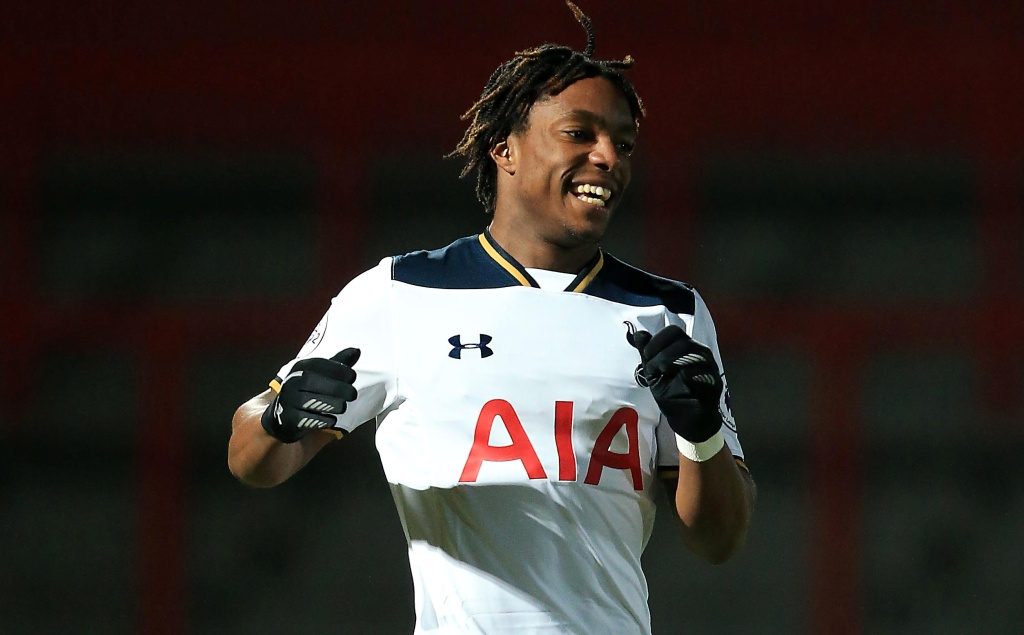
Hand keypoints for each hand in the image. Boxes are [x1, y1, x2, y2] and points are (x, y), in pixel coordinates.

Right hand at [260, 348, 359, 442]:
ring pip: (310, 401)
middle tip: (353, 394)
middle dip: (337, 388)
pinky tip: (332, 419)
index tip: (352, 376)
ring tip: (342, 407)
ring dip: (331, 404)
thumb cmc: (308, 389)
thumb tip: (357, 351)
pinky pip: (307, 419)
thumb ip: (338, 363)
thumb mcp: (320, 374)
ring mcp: (288, 399)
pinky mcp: (289, 417)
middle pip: (313, 382)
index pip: (318, 364)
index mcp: (300, 367)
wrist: (284, 413)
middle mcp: (292, 381)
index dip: (337, 369)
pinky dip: (322, 420)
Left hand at [631, 325, 722, 442]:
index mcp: (686, 348)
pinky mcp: (714, 383)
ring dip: (672, 361)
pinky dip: (688, 374)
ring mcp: (710, 368)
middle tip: (653, 368)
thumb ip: (647, 353)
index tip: (646, 355)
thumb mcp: (653, 372)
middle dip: (662, 353)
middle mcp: (700, 354)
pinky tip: (678, 380)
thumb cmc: (671, 393)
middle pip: (683, 341)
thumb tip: (638, 333)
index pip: (674, 331)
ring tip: (662, 373)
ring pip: (695, 353)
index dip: (657, 340)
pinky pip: (704, 373)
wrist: (686, 419)